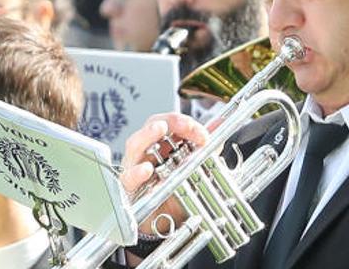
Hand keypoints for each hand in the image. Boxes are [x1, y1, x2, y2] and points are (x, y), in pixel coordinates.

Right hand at [121, 112, 208, 234]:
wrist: (163, 225)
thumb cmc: (173, 194)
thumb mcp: (193, 171)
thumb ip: (204, 150)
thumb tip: (219, 128)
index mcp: (163, 145)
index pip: (171, 123)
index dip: (186, 123)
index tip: (204, 135)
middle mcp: (148, 152)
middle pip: (151, 126)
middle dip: (169, 122)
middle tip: (185, 124)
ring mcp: (135, 167)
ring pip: (135, 145)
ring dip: (147, 135)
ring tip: (159, 129)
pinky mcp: (128, 188)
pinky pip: (128, 178)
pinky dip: (136, 173)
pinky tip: (146, 170)